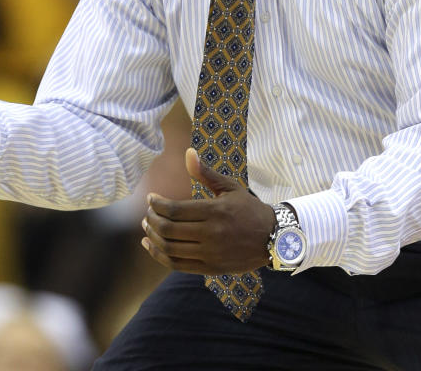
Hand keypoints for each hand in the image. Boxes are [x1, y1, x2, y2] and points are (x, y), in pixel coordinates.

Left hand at [141, 148, 275, 273]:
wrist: (272, 238)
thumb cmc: (249, 209)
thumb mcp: (230, 187)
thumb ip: (206, 173)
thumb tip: (188, 153)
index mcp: (215, 211)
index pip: (174, 209)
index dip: (157, 204)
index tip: (150, 198)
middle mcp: (211, 234)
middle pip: (169, 229)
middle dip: (152, 219)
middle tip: (148, 213)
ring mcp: (210, 254)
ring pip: (170, 248)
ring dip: (153, 238)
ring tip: (147, 228)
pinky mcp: (210, 269)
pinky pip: (177, 265)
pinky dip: (160, 256)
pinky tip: (153, 246)